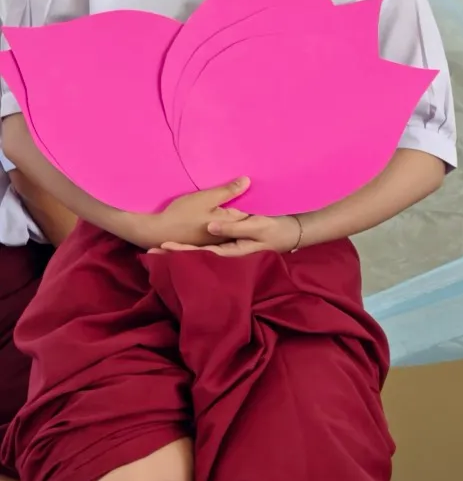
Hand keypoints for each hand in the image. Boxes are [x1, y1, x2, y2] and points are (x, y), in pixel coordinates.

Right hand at [135, 176, 249, 249]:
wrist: (156, 231)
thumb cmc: (182, 214)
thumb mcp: (206, 198)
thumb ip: (228, 191)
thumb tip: (249, 181)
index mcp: (231, 224)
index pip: (250, 214)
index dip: (253, 204)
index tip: (258, 194)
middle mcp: (227, 236)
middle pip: (241, 221)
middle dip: (245, 211)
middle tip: (249, 197)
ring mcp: (217, 242)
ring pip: (231, 227)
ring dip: (233, 218)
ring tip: (235, 205)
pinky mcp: (207, 243)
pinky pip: (221, 232)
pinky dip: (223, 224)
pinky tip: (219, 216)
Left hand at [157, 212, 301, 256]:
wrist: (293, 233)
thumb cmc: (276, 230)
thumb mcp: (256, 226)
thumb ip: (233, 227)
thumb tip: (211, 225)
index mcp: (231, 251)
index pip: (200, 253)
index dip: (180, 250)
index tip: (162, 246)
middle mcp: (228, 253)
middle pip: (197, 255)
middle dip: (175, 253)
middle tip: (151, 250)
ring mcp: (229, 250)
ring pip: (201, 252)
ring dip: (182, 251)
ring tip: (159, 247)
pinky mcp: (232, 245)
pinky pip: (209, 248)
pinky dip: (194, 247)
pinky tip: (183, 244)